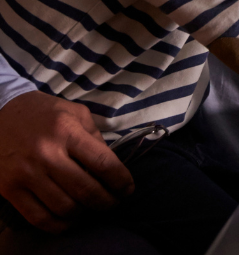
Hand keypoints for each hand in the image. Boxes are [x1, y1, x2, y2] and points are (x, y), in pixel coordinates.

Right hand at [0, 91, 132, 231]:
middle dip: (106, 201)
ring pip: (64, 207)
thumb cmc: (44, 112)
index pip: (102, 163)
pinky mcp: (10, 189)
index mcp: (67, 130)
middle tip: (114, 203)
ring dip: (84, 214)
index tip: (128, 189)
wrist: (2, 115)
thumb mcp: (75, 113)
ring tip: (91, 209)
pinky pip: (38, 217)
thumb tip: (110, 165)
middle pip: (85, 189)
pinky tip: (69, 220)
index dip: (120, 180)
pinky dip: (58, 225)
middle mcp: (47, 153)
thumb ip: (94, 137)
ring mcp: (27, 174)